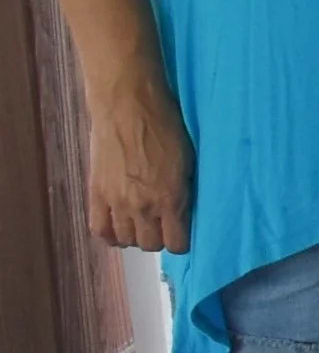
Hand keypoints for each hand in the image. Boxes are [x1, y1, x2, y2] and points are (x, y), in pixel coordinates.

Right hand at [86, 78, 190, 253]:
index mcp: (171, 198)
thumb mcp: (188, 160)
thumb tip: (183, 210)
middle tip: (162, 224)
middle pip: (150, 245)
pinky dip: (110, 234)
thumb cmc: (166, 126)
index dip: (182, 241)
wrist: (128, 107)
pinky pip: (99, 230)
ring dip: (135, 235)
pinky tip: (118, 226)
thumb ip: (184, 189)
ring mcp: (117, 203)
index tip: (183, 232)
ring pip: (126, 240)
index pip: (177, 244)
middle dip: (159, 238)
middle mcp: (143, 207)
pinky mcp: (96, 195)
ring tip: (141, 222)